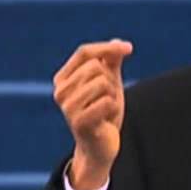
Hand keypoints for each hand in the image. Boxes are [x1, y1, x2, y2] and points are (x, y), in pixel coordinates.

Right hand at [53, 39, 132, 189]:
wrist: (101, 146)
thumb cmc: (103, 112)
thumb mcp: (109, 83)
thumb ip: (112, 62)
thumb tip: (119, 43)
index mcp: (63, 79)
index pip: (84, 52)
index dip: (108, 48)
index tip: (130, 48)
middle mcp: (60, 91)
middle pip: (96, 67)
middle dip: (111, 81)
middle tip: (107, 99)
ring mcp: (67, 107)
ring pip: (103, 83)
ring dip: (112, 96)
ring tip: (105, 110)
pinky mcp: (79, 122)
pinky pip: (107, 102)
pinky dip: (113, 109)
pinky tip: (106, 120)